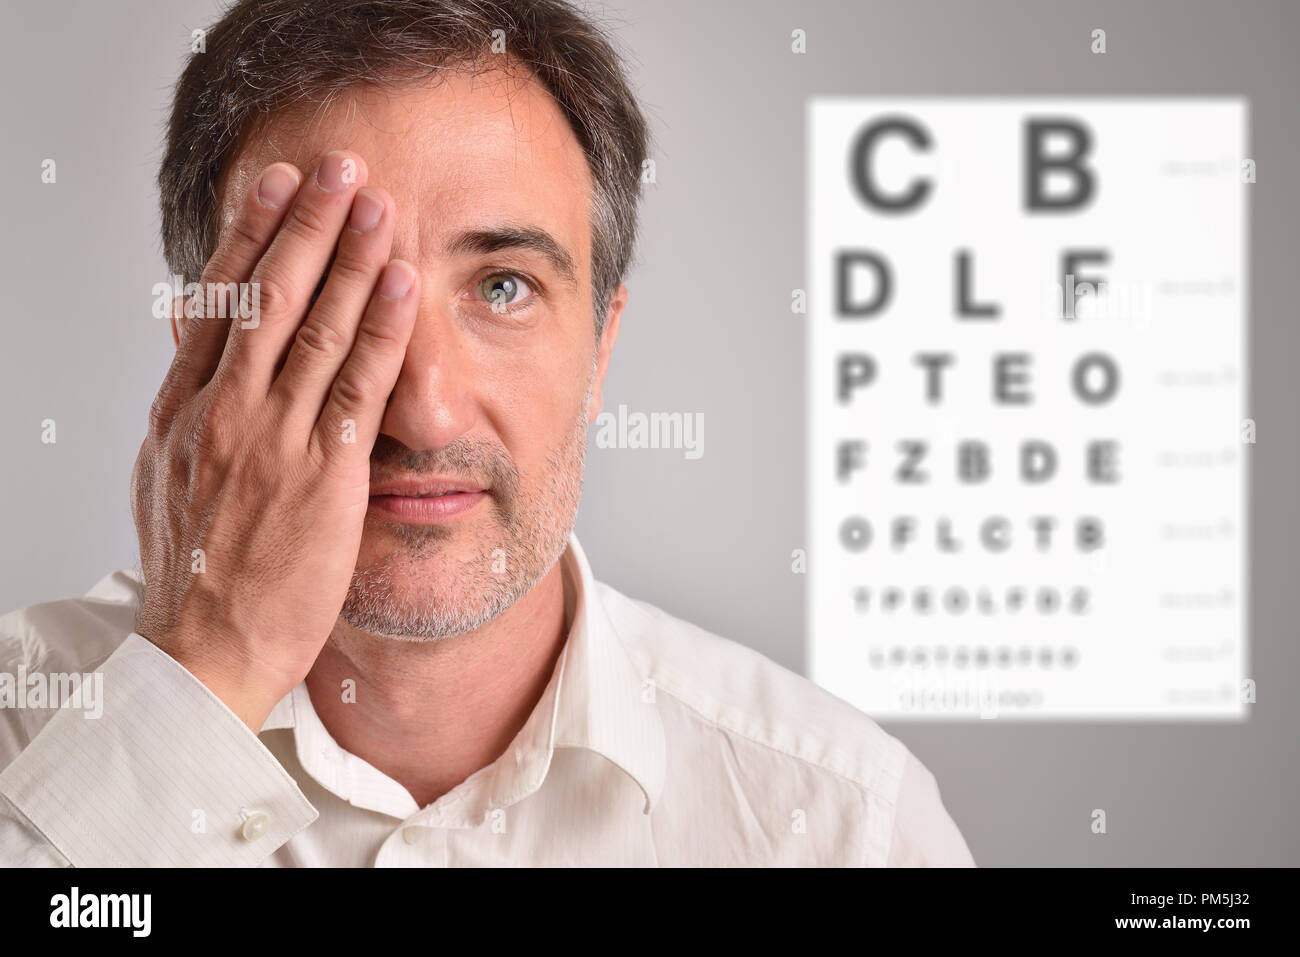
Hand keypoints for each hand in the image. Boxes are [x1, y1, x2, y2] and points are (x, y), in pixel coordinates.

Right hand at [130, 150, 417, 730]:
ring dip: (350, 256)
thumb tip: (205, 366)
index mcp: (181, 412)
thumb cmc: (195, 575)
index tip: (275, 185)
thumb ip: (192, 418)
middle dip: (306, 223)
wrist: (203, 653)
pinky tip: (401, 282)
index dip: (250, 236)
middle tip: (338, 165)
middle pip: (267, 296)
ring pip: (315, 327)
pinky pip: (358, 385)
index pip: (217, 303)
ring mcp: (272, 441)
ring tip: (377, 200)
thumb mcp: (170, 482)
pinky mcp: (323, 475)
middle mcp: (222, 413)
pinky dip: (381, 327)